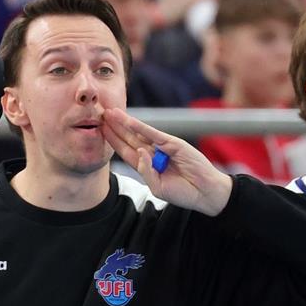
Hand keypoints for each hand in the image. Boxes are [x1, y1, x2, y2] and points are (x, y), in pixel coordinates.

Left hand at [101, 107, 232, 215]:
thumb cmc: (183, 192)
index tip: (99, 130)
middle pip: (128, 138)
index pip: (125, 151)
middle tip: (100, 115)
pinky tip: (129, 120)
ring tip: (110, 112)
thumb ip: (146, 172)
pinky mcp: (173, 143)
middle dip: (114, 127)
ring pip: (138, 133)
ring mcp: (162, 147)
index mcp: (147, 166)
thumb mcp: (158, 187)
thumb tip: (140, 151)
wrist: (205, 192)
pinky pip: (153, 134)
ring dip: (124, 122)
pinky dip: (141, 127)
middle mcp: (152, 153)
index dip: (112, 140)